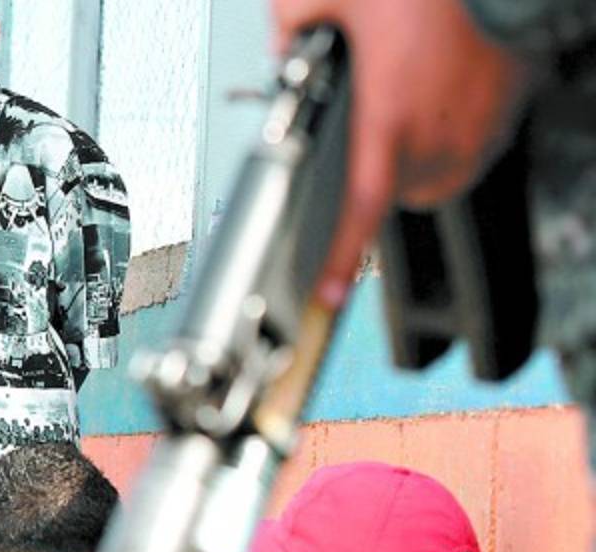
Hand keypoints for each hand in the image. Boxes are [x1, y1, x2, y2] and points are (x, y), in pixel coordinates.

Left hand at [271, 0, 527, 306]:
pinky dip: (442, 134)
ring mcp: (475, 134)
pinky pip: (462, 150)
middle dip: (367, 161)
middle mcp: (435, 138)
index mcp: (387, 119)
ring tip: (400, 97)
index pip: (359, 210)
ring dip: (406, 152)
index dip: (340, 258)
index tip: (327, 294)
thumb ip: (289, 25)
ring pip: (426, 174)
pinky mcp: (503, 123)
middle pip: (388, 188)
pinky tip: (432, 91)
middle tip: (364, 111)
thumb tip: (279, 50)